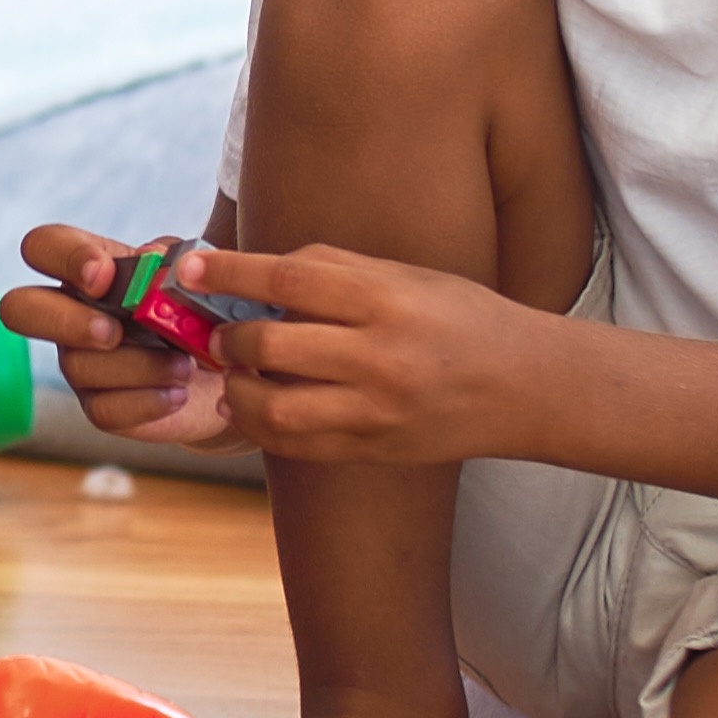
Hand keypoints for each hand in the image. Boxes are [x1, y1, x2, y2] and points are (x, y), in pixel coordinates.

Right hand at [8, 224, 243, 447]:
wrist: (227, 365)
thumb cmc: (199, 308)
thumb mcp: (193, 275)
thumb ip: (174, 261)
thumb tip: (149, 259)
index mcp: (89, 271)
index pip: (45, 246)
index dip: (64, 258)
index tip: (103, 276)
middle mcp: (70, 315)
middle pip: (20, 308)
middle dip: (65, 321)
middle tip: (113, 332)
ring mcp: (79, 363)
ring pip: (79, 365)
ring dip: (140, 364)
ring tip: (185, 365)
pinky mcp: (100, 406)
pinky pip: (104, 409)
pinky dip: (148, 400)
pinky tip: (178, 393)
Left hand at [155, 237, 561, 470]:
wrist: (527, 387)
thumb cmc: (463, 319)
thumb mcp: (410, 276)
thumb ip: (338, 270)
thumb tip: (263, 269)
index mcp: (388, 299)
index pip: (290, 277)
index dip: (231, 271)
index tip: (190, 269)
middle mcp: (380, 356)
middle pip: (272, 343)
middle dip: (229, 336)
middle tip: (218, 330)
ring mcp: (376, 409)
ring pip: (274, 408)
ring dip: (238, 390)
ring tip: (234, 374)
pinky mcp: (374, 449)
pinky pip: (296, 446)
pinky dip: (263, 426)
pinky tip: (256, 407)